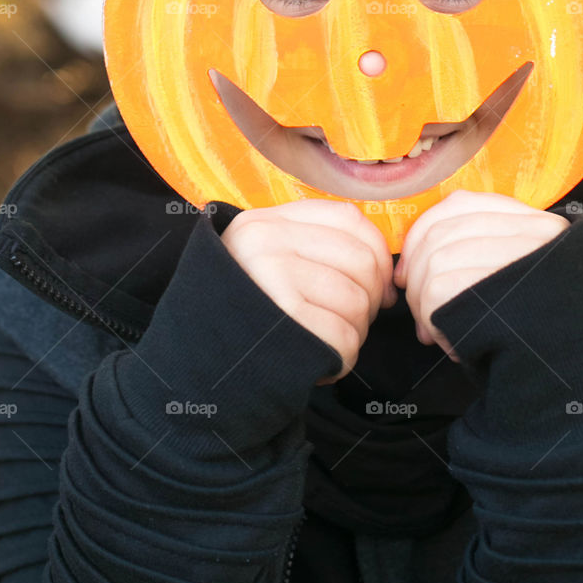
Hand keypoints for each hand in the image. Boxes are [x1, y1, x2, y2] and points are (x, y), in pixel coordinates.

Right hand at [220, 199, 396, 383]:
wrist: (195, 364)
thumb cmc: (246, 315)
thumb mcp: (268, 263)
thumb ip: (318, 249)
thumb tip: (387, 276)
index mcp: (264, 222)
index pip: (349, 219)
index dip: (378, 254)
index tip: (378, 286)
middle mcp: (265, 243)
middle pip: (361, 261)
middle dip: (369, 299)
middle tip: (350, 321)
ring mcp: (272, 280)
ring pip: (356, 302)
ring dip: (355, 331)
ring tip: (326, 340)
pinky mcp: (284, 323)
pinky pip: (344, 339)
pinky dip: (343, 358)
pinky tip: (320, 360)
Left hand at [394, 191, 568, 360]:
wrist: (577, 377)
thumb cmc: (536, 336)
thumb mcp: (514, 280)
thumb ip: (476, 254)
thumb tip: (407, 268)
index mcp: (539, 224)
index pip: (461, 204)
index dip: (421, 234)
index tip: (409, 271)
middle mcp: (537, 235)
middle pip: (441, 234)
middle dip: (417, 276)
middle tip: (421, 312)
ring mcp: (525, 260)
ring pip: (436, 262)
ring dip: (422, 304)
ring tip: (437, 332)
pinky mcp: (504, 290)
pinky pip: (438, 291)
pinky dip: (432, 322)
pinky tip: (452, 345)